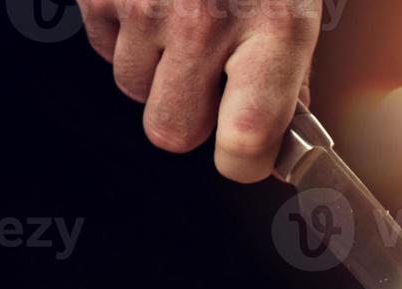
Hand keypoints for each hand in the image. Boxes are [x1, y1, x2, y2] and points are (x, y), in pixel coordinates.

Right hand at [76, 0, 318, 181]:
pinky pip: (104, 45)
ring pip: (134, 89)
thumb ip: (288, 76)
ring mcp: (148, 3)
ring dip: (154, 68)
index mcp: (276, 27)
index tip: (243, 155)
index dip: (243, 160)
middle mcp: (207, 19)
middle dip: (187, 113)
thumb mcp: (296, 4)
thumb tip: (276, 146)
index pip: (247, 141)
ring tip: (181, 19)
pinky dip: (124, 31)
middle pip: (173, 131)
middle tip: (208, 72)